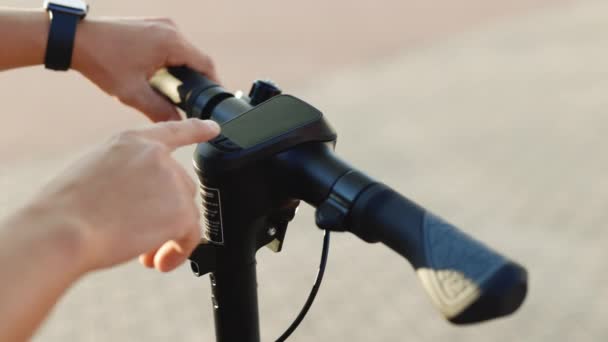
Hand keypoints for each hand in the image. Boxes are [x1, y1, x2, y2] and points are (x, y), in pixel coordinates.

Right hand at [33, 119, 219, 272]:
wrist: (63, 230)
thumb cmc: (65, 210)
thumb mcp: (93, 173)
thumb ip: (127, 175)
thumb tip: (145, 202)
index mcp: (131, 142)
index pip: (172, 131)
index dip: (196, 129)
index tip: (214, 128)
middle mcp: (156, 157)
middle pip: (181, 187)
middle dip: (165, 214)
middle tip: (141, 239)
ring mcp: (172, 181)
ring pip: (185, 213)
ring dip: (169, 236)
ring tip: (144, 254)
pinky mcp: (181, 211)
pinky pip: (191, 236)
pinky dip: (178, 252)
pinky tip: (160, 263)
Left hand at [72, 17, 218, 121]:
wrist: (75, 39)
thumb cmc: (101, 61)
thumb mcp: (132, 93)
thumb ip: (160, 111)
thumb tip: (178, 124)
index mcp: (171, 42)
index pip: (206, 65)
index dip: (214, 85)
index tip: (215, 101)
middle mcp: (170, 29)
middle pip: (197, 58)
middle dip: (197, 81)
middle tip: (195, 102)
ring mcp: (160, 24)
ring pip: (185, 52)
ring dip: (184, 71)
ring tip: (178, 93)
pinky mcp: (151, 25)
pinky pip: (172, 45)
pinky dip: (173, 62)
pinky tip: (164, 78)